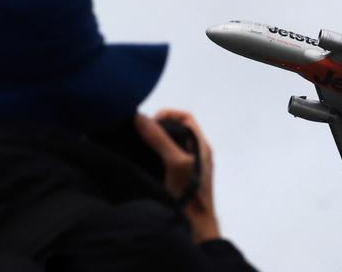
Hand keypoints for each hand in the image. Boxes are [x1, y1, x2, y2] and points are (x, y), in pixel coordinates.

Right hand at [135, 109, 219, 242]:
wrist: (196, 226)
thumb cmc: (191, 195)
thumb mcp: (174, 163)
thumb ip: (160, 140)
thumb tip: (141, 119)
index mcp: (201, 145)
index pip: (185, 118)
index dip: (168, 114)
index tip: (150, 121)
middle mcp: (196, 152)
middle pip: (177, 129)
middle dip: (159, 127)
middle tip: (141, 132)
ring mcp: (188, 165)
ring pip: (171, 144)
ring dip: (156, 141)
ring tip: (140, 144)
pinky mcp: (180, 177)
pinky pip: (166, 158)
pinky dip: (155, 154)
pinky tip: (143, 159)